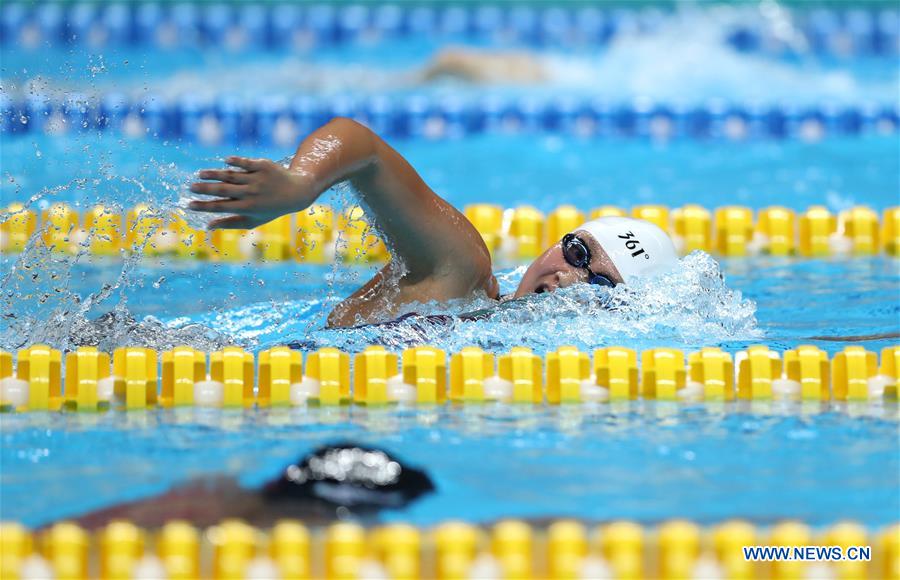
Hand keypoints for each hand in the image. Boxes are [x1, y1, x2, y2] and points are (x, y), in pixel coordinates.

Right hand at [188, 156, 315, 229]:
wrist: (296, 192)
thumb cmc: (271, 209)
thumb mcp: (253, 220)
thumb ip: (230, 223)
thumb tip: (208, 226)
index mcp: (248, 208)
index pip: (221, 207)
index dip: (204, 206)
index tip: (189, 205)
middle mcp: (252, 193)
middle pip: (224, 190)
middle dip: (205, 189)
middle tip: (190, 187)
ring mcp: (257, 178)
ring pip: (231, 175)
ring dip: (214, 174)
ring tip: (200, 174)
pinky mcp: (263, 165)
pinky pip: (246, 163)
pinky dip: (235, 162)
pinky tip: (224, 161)